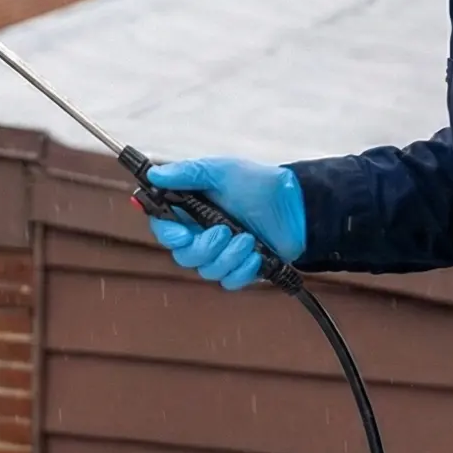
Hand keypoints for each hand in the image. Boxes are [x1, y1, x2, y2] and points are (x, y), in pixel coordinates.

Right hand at [144, 158, 307, 260]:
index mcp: (192, 210)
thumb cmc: (258, 183)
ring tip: (248, 239)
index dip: (169, 235)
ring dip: (228, 257)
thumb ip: (187, 173)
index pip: (166, 229)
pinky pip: (230, 281)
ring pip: (208, 271)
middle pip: (184, 256)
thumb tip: (155, 175)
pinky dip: (243, 270)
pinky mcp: (242, 267)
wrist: (297, 203)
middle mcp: (203, 234)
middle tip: (224, 232)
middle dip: (204, 247)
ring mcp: (223, 253)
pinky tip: (256, 254)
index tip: (183, 234)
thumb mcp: (221, 171)